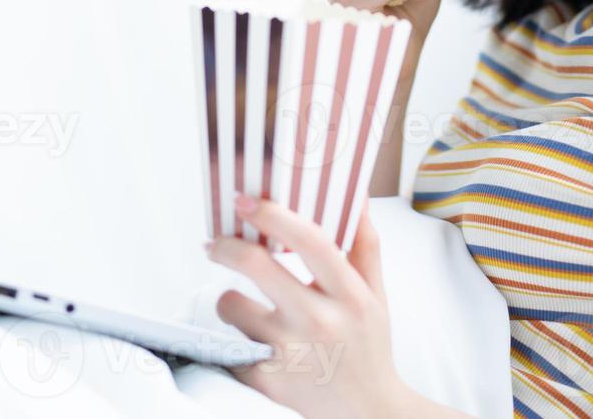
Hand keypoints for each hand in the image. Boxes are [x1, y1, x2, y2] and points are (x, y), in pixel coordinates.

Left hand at [205, 193, 408, 418]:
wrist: (368, 413)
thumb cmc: (368, 348)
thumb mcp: (376, 295)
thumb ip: (364, 244)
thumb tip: (355, 195)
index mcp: (350, 295)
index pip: (310, 241)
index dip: (274, 215)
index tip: (247, 201)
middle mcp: (320, 321)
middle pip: (258, 265)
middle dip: (226, 247)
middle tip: (216, 243)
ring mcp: (291, 354)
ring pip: (232, 305)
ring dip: (229, 300)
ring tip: (241, 306)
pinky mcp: (267, 382)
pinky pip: (228, 346)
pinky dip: (231, 340)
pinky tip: (247, 342)